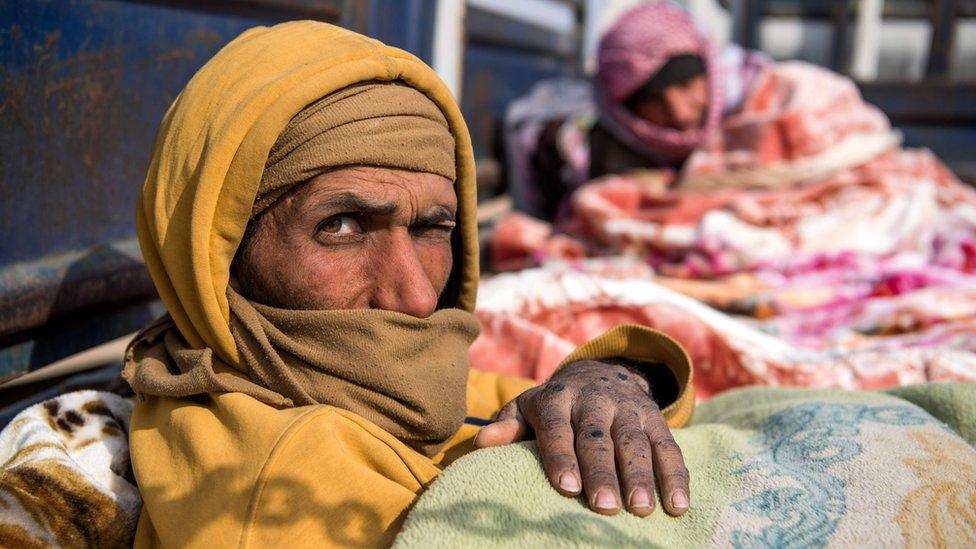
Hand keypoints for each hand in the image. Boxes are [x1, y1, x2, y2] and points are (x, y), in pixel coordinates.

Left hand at [474, 359, 689, 516]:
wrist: (599, 373)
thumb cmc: (554, 406)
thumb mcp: (526, 408)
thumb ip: (508, 427)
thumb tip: (481, 442)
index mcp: (557, 398)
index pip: (558, 426)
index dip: (561, 455)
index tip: (566, 487)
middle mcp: (594, 400)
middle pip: (598, 437)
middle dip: (602, 472)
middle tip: (604, 506)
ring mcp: (628, 408)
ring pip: (635, 441)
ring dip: (641, 475)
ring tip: (641, 509)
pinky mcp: (655, 419)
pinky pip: (669, 446)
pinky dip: (676, 475)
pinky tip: (679, 504)